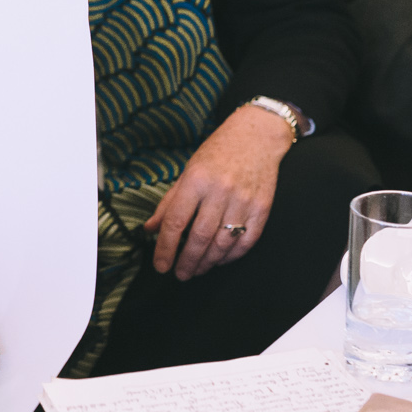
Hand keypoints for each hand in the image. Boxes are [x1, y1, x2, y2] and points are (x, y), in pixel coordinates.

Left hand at [144, 106, 291, 279]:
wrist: (257, 136)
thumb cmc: (217, 153)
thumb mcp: (187, 171)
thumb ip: (169, 202)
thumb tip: (150, 229)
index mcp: (196, 180)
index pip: (175, 221)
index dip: (165, 248)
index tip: (160, 265)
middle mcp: (220, 191)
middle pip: (199, 237)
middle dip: (187, 261)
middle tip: (179, 275)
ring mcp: (243, 201)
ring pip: (223, 243)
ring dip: (208, 262)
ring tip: (197, 270)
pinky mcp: (262, 208)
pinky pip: (246, 241)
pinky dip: (231, 256)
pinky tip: (220, 260)